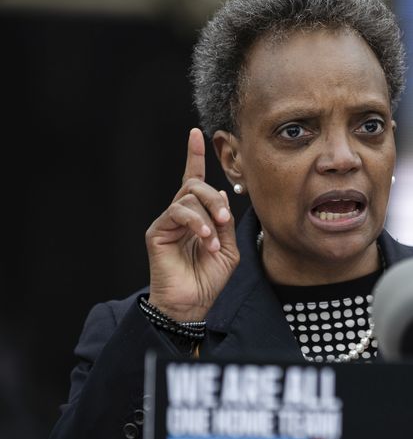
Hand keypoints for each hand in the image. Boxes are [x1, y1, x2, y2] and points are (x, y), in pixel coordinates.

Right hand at [145, 128, 239, 321]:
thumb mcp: (228, 248)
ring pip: (187, 197)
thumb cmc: (210, 279)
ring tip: (214, 238)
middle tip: (224, 218)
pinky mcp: (157, 232)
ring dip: (207, 214)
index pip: (194, 181)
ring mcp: (167, 223)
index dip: (194, 157)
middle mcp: (180, 216)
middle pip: (194, 186)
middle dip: (213, 197)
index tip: (197, 133)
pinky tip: (205, 239)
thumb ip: (225, 222)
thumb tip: (218, 194)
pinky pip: (177, 213)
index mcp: (198, 217)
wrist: (192, 304)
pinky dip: (196, 223)